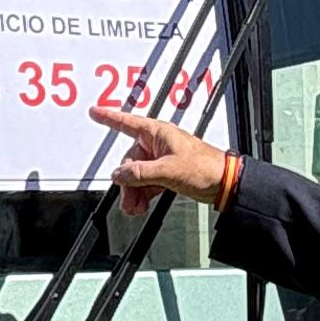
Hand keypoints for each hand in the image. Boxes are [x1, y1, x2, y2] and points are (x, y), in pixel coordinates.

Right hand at [92, 97, 232, 210]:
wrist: (224, 183)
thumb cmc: (205, 167)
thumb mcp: (168, 170)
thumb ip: (141, 173)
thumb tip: (121, 174)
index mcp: (158, 133)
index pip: (127, 123)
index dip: (109, 117)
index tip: (95, 112)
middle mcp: (158, 144)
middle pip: (130, 162)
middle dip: (128, 182)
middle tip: (129, 199)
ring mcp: (162, 160)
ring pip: (137, 175)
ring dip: (134, 192)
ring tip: (135, 208)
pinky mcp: (167, 174)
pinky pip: (147, 183)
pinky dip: (143, 195)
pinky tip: (141, 206)